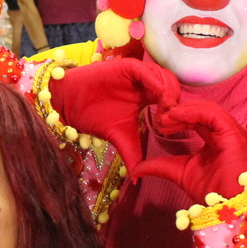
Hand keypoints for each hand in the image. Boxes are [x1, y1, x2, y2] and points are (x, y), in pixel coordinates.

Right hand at [50, 58, 180, 168]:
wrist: (71, 105)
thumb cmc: (95, 117)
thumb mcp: (120, 137)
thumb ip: (132, 154)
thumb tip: (138, 180)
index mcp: (147, 96)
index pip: (171, 99)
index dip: (175, 112)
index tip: (168, 129)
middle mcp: (144, 83)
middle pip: (172, 85)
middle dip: (175, 100)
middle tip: (169, 118)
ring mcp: (136, 74)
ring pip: (162, 74)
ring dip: (168, 90)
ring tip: (165, 108)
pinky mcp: (125, 67)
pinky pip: (144, 69)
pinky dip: (154, 79)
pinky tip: (157, 93)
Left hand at [131, 101, 246, 200]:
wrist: (222, 209)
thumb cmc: (207, 192)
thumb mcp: (177, 172)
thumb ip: (158, 166)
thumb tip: (135, 169)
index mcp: (217, 138)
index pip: (197, 118)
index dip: (177, 117)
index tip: (158, 122)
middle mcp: (227, 132)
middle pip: (202, 110)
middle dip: (178, 112)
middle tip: (159, 118)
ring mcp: (233, 133)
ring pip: (207, 109)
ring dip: (183, 111)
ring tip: (165, 119)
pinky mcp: (234, 135)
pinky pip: (212, 115)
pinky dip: (192, 113)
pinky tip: (176, 116)